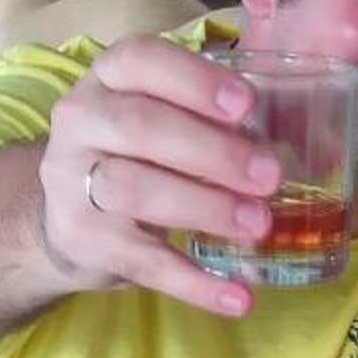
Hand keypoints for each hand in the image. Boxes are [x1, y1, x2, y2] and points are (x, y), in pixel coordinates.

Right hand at [32, 36, 284, 315]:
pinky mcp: (83, 240)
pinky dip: (194, 284)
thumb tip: (291, 141)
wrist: (66, 214)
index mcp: (108, 78)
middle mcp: (80, 122)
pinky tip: (238, 297)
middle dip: (212, 151)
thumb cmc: (138, 152)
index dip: (193, 80)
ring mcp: (73, 182)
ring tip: (258, 225)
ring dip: (204, 208)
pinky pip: (143, 263)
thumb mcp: (162, 115)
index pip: (138, 60)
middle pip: (139, 126)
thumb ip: (211, 116)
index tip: (247, 105)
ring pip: (134, 190)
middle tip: (270, 177)